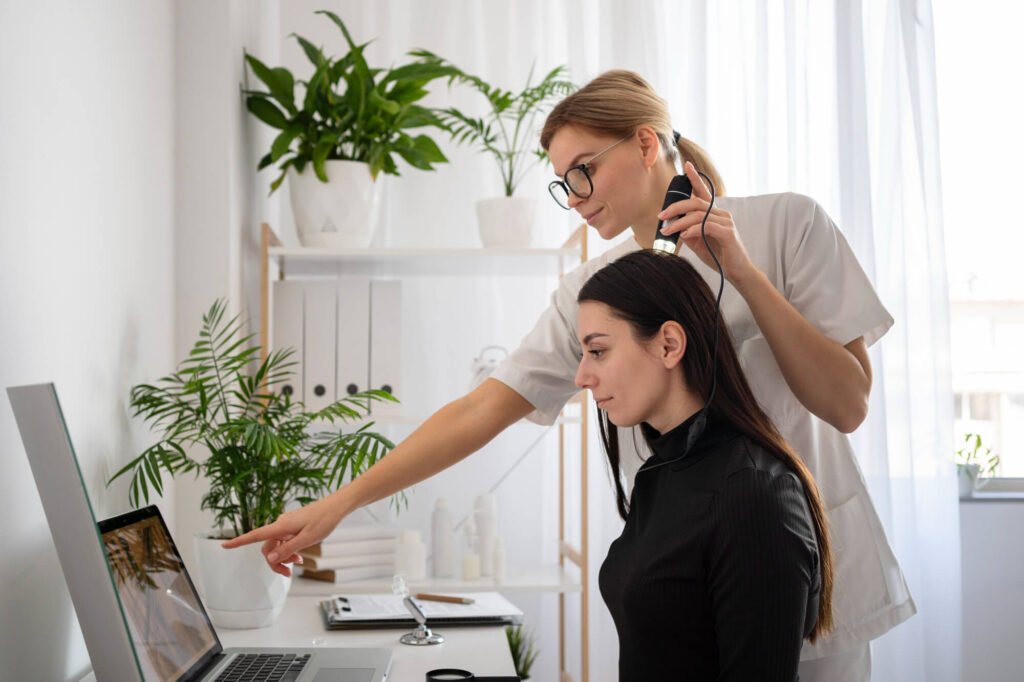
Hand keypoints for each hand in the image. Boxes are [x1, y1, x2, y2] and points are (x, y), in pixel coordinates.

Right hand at [221, 494, 347, 576]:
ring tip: (298, 562)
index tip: (224, 545)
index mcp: (281, 526)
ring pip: (276, 545)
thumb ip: (288, 549)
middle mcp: (280, 524)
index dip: (239, 542)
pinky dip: (289, 550)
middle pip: (267, 547)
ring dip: (283, 557)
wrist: (336, 506)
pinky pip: (284, 541)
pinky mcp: (292, 526)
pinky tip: (299, 555)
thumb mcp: (307, 539)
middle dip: (275, 561)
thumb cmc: (324, 519)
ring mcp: (286, 525)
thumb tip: (270, 557)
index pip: (255, 535)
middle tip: (288, 573)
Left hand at [658, 161, 757, 288]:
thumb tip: (672, 225)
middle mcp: (721, 214)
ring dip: (680, 222)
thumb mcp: (698, 242)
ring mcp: (726, 222)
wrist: (736, 272)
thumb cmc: (718, 256)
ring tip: (667, 231)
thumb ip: (688, 231)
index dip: (695, 178)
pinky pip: (707, 226)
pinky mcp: (728, 233)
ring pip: (698, 215)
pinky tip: (684, 235)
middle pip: (696, 202)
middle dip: (676, 207)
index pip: (704, 192)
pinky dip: (693, 229)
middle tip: (662, 216)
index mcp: (714, 213)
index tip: (686, 166)